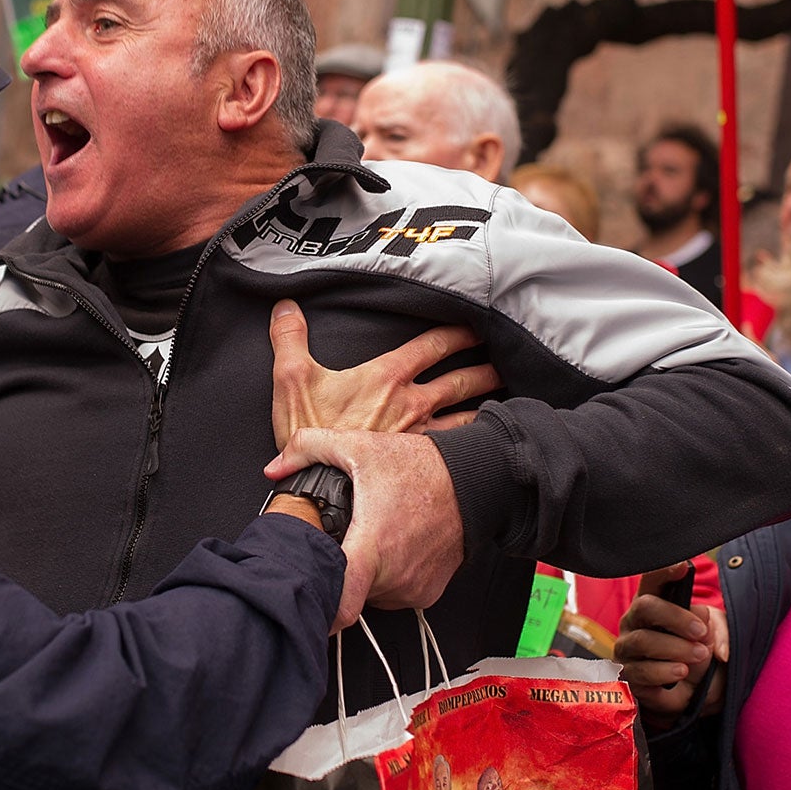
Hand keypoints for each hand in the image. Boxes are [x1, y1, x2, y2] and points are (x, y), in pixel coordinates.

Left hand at [267, 427, 465, 629]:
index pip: (341, 606)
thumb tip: (274, 468)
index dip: (319, 607)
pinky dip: (388, 578)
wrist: (474, 481)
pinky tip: (393, 548)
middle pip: (349, 592)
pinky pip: (394, 594)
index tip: (306, 600)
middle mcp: (394, 576)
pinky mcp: (427, 593)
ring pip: (371, 595)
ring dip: (365, 575)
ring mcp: (413, 588)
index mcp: (372, 548)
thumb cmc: (421, 468)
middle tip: (341, 545)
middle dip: (340, 572)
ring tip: (371, 539)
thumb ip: (309, 448)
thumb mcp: (359, 447)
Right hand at [269, 300, 498, 449]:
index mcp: (388, 376)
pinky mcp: (419, 464)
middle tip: (504, 361)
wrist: (319, 483)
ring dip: (488, 404)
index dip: (458, 333)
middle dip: (486, 368)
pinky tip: (486, 446)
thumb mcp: (291, 377)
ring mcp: (420, 435)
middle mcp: (413, 403)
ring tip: (505, 399)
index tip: (476, 326)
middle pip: (463, 379)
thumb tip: (285, 306)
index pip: (434, 345)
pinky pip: (458, 451)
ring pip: (468, 415)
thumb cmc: (309, 430)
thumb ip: (289, 336)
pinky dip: (476, 444)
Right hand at [614, 562, 728, 723]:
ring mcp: (627, 649)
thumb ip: (715, 626)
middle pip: (645, 606)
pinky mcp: (627, 676)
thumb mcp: (717, 635)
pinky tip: (681, 672)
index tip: (683, 568)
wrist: (695, 695)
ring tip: (699, 655)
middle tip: (700, 632)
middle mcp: (634, 621)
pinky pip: (641, 671)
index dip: (664, 570)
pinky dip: (665, 671)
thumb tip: (702, 619)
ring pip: (643, 641)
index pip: (652, 579)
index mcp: (655, 602)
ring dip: (676, 648)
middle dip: (676, 617)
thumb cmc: (699, 654)